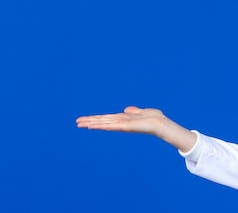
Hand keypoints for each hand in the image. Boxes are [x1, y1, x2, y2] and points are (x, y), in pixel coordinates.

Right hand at [76, 106, 197, 152]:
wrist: (161, 124)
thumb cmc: (154, 118)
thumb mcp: (142, 112)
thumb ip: (133, 112)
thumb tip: (126, 110)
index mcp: (123, 118)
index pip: (106, 118)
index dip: (96, 119)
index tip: (85, 120)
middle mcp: (121, 122)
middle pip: (102, 121)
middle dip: (90, 122)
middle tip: (77, 122)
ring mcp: (122, 125)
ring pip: (104, 123)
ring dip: (93, 123)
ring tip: (81, 124)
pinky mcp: (126, 126)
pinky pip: (112, 125)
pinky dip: (103, 125)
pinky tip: (94, 126)